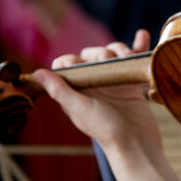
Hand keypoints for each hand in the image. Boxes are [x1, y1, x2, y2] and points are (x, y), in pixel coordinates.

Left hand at [33, 30, 162, 157]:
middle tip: (111, 64)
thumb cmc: (107, 130)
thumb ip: (60, 91)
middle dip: (102, 53)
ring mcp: (113, 82)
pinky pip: (132, 60)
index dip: (73, 60)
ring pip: (112, 53)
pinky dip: (138, 47)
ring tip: (129, 58)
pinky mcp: (131, 83)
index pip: (66, 64)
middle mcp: (92, 84)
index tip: (84, 66)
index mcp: (75, 90)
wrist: (137, 144)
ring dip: (121, 49)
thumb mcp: (80, 109)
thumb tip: (37, 73)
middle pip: (92, 54)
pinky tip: (142, 35)